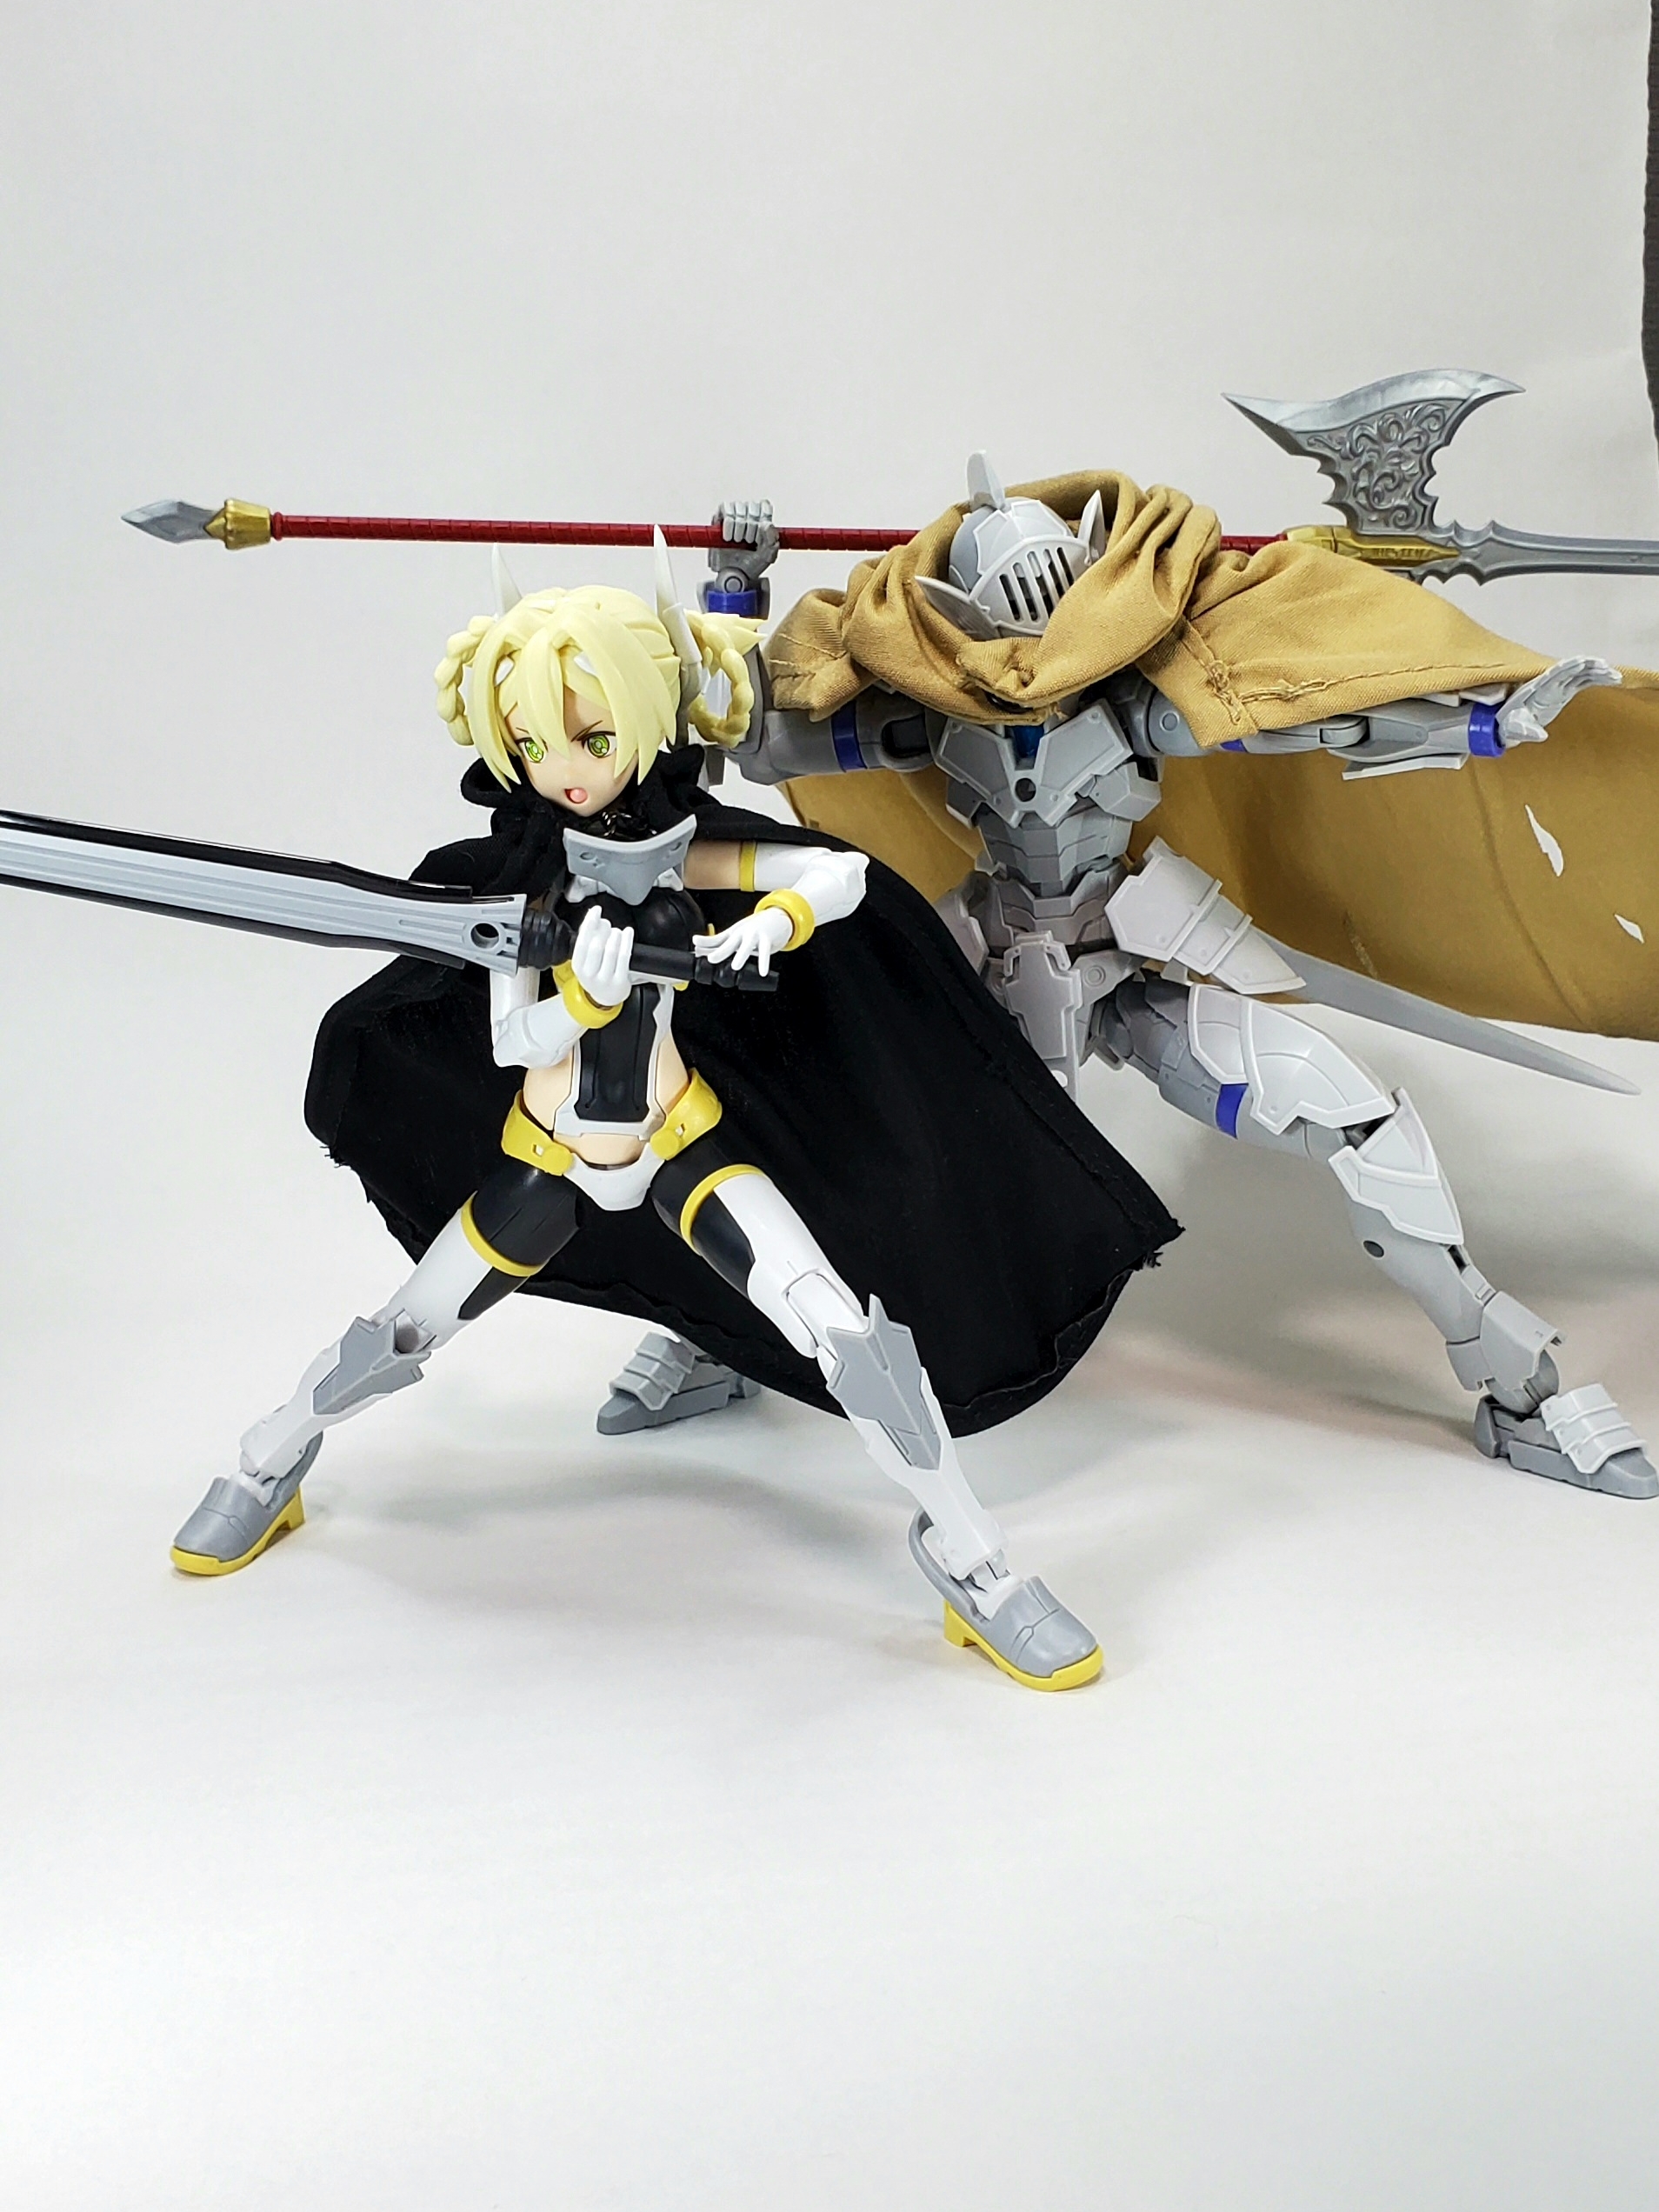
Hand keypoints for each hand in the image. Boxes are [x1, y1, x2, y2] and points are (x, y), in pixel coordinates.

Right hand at [570, 904, 634, 1006]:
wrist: (607, 997)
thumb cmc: (597, 974)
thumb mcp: (586, 960)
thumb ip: (587, 939)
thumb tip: (592, 918)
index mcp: (578, 965)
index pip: (582, 941)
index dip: (589, 923)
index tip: (595, 911)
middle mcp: (589, 974)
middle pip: (596, 945)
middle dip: (603, 929)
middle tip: (607, 923)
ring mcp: (605, 979)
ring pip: (611, 951)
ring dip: (615, 935)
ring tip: (617, 931)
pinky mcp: (619, 981)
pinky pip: (624, 957)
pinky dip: (626, 941)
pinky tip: (628, 932)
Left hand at [694, 906, 793, 976]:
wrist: (776, 917)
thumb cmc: (754, 927)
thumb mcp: (735, 933)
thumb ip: (718, 942)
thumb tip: (699, 949)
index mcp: (733, 933)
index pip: (717, 939)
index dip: (706, 942)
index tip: (696, 946)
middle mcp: (742, 933)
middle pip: (730, 943)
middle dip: (720, 951)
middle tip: (711, 958)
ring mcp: (755, 936)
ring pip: (747, 946)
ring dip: (741, 955)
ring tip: (736, 965)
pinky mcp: (767, 939)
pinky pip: (765, 952)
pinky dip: (764, 962)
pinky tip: (762, 972)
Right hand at [709, 498, 778, 591]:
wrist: (733, 574)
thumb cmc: (750, 564)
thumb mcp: (767, 555)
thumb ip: (772, 540)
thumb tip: (767, 524)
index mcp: (762, 519)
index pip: (765, 506)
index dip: (763, 519)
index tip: (760, 536)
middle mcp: (748, 512)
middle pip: (753, 508)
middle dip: (751, 528)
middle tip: (748, 542)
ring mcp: (733, 513)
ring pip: (739, 508)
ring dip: (739, 528)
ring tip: (738, 541)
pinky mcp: (719, 516)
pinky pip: (726, 511)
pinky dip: (729, 526)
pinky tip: (729, 538)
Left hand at [1497, 656, 1619, 745]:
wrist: (1508, 725)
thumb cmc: (1510, 725)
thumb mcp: (1516, 729)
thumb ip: (1527, 731)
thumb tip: (1541, 736)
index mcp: (1537, 689)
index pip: (1555, 674)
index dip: (1569, 667)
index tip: (1583, 662)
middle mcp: (1549, 685)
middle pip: (1571, 670)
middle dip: (1588, 667)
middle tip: (1606, 667)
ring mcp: (1558, 687)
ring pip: (1580, 675)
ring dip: (1597, 673)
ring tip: (1615, 676)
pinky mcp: (1563, 693)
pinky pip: (1582, 682)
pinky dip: (1596, 679)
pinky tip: (1611, 679)